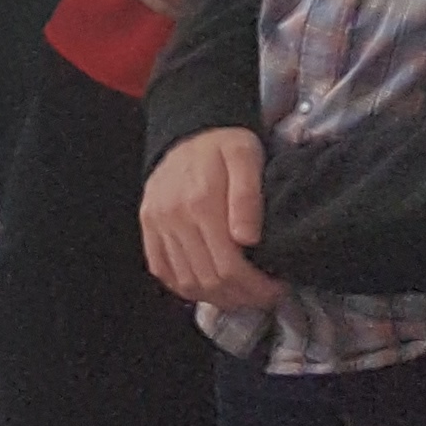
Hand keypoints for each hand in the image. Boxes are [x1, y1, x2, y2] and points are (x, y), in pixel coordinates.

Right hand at [140, 126, 284, 308]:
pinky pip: (162, 270)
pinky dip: (185, 287)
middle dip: (242, 297)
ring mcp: (157, 223)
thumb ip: (248, 196)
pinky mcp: (148, 225)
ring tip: (241, 293)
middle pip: (208, 280)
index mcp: (201, 203)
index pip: (229, 267)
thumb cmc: (224, 145)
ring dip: (216, 297)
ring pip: (186, 282)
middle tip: (264, 296)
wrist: (189, 128)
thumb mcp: (246, 158)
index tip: (277, 289)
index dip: (256, 288)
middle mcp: (174, 217)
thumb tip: (246, 239)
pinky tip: (208, 285)